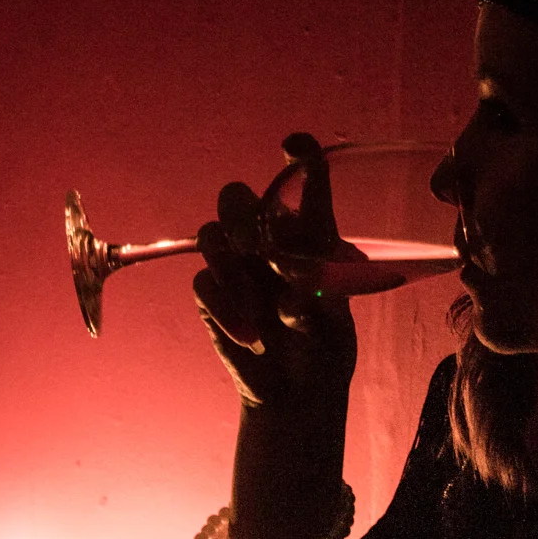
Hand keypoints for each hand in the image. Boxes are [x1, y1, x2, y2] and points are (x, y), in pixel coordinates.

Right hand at [194, 133, 358, 408]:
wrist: (295, 392)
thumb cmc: (324, 344)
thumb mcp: (335, 316)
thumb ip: (316, 291)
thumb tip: (288, 280)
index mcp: (307, 232)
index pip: (302, 180)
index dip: (298, 156)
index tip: (293, 147)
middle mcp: (266, 239)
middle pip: (235, 197)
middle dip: (239, 215)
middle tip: (252, 246)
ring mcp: (234, 266)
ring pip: (210, 233)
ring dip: (229, 265)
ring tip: (257, 307)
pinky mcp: (213, 296)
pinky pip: (202, 284)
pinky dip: (227, 310)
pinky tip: (251, 337)